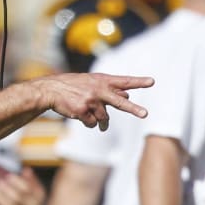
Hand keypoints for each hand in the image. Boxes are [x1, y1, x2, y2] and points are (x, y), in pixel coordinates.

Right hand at [34, 73, 152, 130]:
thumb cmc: (74, 86)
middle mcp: (98, 90)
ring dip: (101, 123)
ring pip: (103, 118)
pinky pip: (91, 123)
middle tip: (145, 114)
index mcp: (102, 80)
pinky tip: (81, 115)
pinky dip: (88, 122)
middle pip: (119, 102)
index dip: (138, 82)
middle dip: (133, 109)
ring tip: (99, 124)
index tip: (152, 81)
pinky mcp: (82, 111)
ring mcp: (90, 101)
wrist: (52, 90)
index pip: (124, 81)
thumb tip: (128, 96)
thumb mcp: (92, 82)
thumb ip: (110, 89)